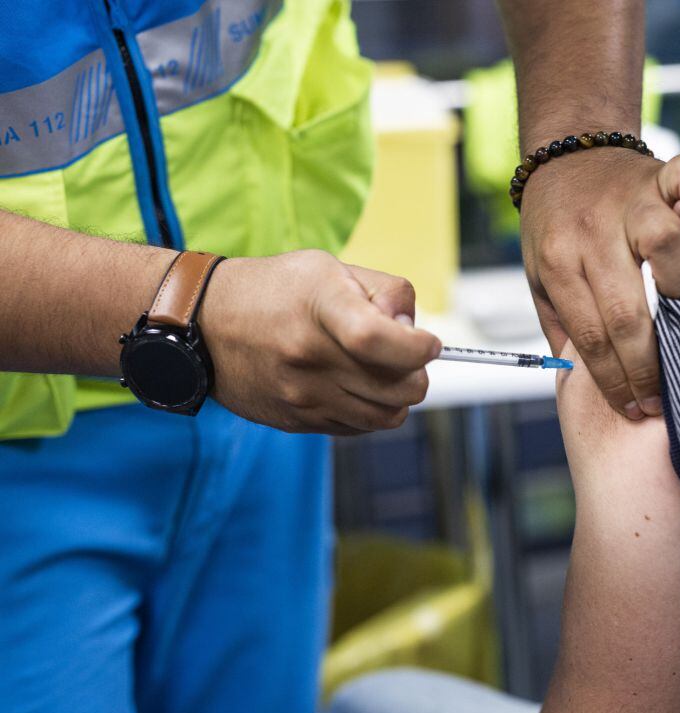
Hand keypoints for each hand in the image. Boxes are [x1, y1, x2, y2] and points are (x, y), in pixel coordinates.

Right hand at [200, 249, 441, 434]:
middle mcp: (308, 356)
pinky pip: (358, 428)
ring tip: (382, 372)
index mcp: (320, 308)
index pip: (381, 341)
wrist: (202, 324)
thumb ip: (385, 292)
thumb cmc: (275, 290)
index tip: (429, 343)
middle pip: (398, 389)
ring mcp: (301, 395)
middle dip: (416, 373)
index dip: (419, 348)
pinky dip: (369, 411)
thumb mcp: (330, 268)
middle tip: (406, 356)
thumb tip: (415, 332)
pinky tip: (354, 386)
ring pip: (386, 417)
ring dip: (397, 397)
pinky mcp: (295, 421)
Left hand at [521, 149, 679, 419]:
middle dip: (646, 366)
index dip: (616, 382)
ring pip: (662, 242)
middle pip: (627, 310)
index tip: (635, 410)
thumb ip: (564, 328)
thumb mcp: (541, 281)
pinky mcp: (660, 172)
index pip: (592, 337)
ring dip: (678, 282)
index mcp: (559, 263)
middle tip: (660, 397)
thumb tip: (586, 386)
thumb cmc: (557, 229)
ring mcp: (629, 200)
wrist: (564, 159)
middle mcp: (593, 232)